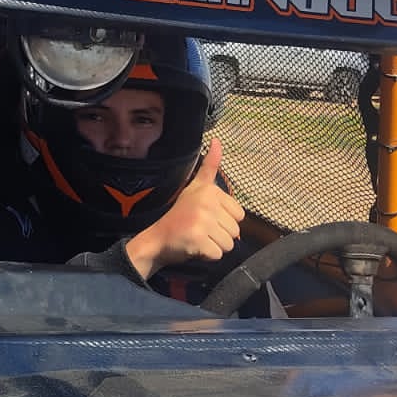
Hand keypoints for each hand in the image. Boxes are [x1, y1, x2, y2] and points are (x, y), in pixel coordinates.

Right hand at [123, 138, 244, 279]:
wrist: (157, 239)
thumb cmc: (178, 215)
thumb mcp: (194, 187)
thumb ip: (209, 167)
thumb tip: (217, 140)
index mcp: (210, 191)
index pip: (239, 215)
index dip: (224, 221)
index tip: (205, 218)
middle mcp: (207, 204)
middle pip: (235, 230)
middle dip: (220, 235)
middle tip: (200, 230)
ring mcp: (202, 222)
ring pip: (229, 244)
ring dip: (215, 246)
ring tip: (198, 238)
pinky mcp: (198, 240)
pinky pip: (218, 254)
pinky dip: (207, 256)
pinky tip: (194, 247)